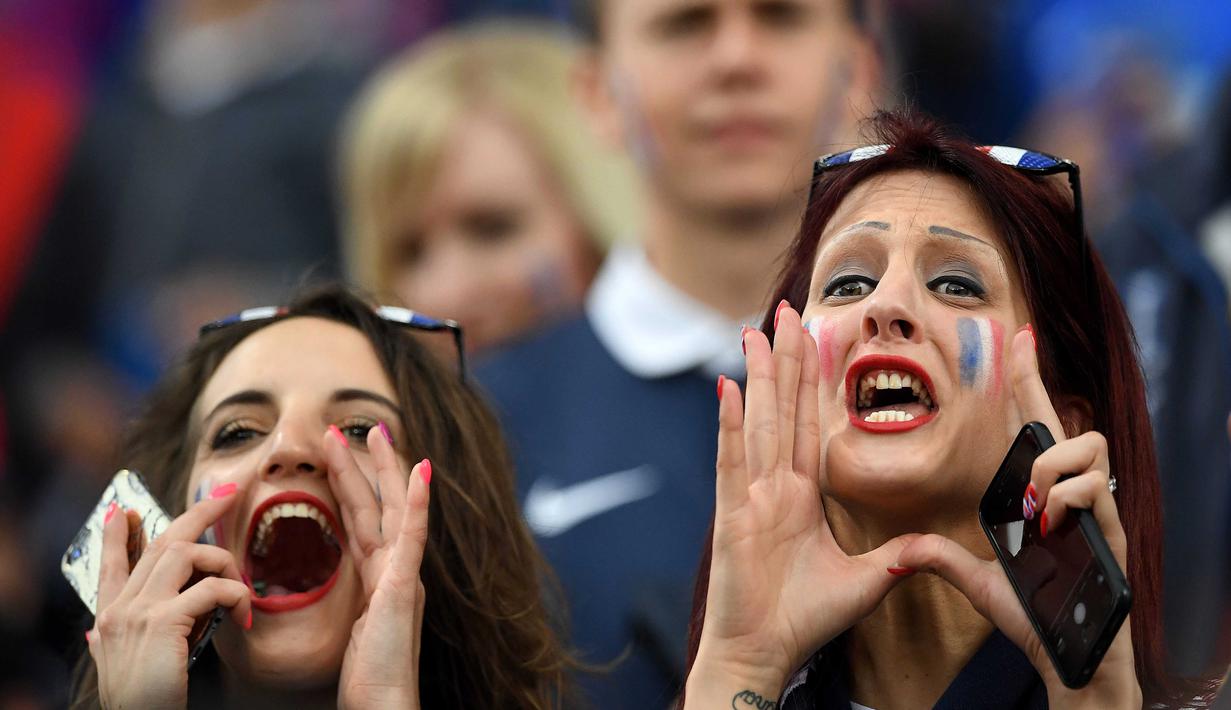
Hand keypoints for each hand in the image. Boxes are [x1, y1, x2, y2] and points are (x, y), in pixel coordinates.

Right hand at [88, 486, 250, 709]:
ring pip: (186, 553)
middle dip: (197, 514)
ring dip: (223, 562)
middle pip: (161, 544)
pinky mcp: (162, 623)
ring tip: (240, 589)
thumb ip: (122, 641)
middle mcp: (119, 610)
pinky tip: (243, 616)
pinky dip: (236, 595)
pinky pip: (210, 588)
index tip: (125, 511)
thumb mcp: (122, 666)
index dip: (118, 536)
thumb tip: (112, 631)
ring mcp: (138, 613)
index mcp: (110, 620)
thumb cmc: (142, 701)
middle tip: (225, 495)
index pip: (111, 566)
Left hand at [324, 425, 429, 709]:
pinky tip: (421, 472)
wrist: (385, 705)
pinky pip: (412, 537)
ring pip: (394, 510)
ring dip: (388, 468)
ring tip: (380, 432)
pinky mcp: (406, 586)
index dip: (354, 487)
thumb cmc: (370, 679)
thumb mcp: (357, 632)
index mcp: (381, 579)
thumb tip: (344, 595)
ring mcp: (404, 575)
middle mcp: (396, 570)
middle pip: (380, 506)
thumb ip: (356, 605)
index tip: (340, 455)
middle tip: (355, 427)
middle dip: (365, 465)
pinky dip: (417, 502)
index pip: (365, 521)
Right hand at [686, 305, 917, 704]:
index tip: (814, 338)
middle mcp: (774, 487)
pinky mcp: (732, 515)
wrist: (765, 651)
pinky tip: (729, 389)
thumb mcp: (866, 581)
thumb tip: (929, 544)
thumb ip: (895, 556)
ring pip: (759, 424)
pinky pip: (732, 462)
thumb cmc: (803, 618)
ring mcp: (750, 497)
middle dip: (786, 360)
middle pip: (783, 411)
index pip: (809, 425)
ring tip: (755, 332)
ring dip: (759, 377)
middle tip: (785, 311)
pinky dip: (730, 425)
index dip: (812, 382)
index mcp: (800, 496)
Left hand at [895, 327, 1141, 707]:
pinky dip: (1068, 500)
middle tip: (1023, 464)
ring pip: (1086, 443)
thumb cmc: (1034, 614)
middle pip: (1069, 421)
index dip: (1027, 378)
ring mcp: (1096, 509)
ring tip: (1035, 508)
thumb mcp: (977, 580)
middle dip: (1040, 408)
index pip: (1034, 424)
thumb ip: (941, 557)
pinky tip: (1052, 527)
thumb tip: (904, 548)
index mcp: (1041, 496)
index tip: (1019, 337)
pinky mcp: (1112, 531)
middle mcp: (1071, 493)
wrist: (1070, 656)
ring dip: (1051, 469)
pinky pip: (1095, 485)